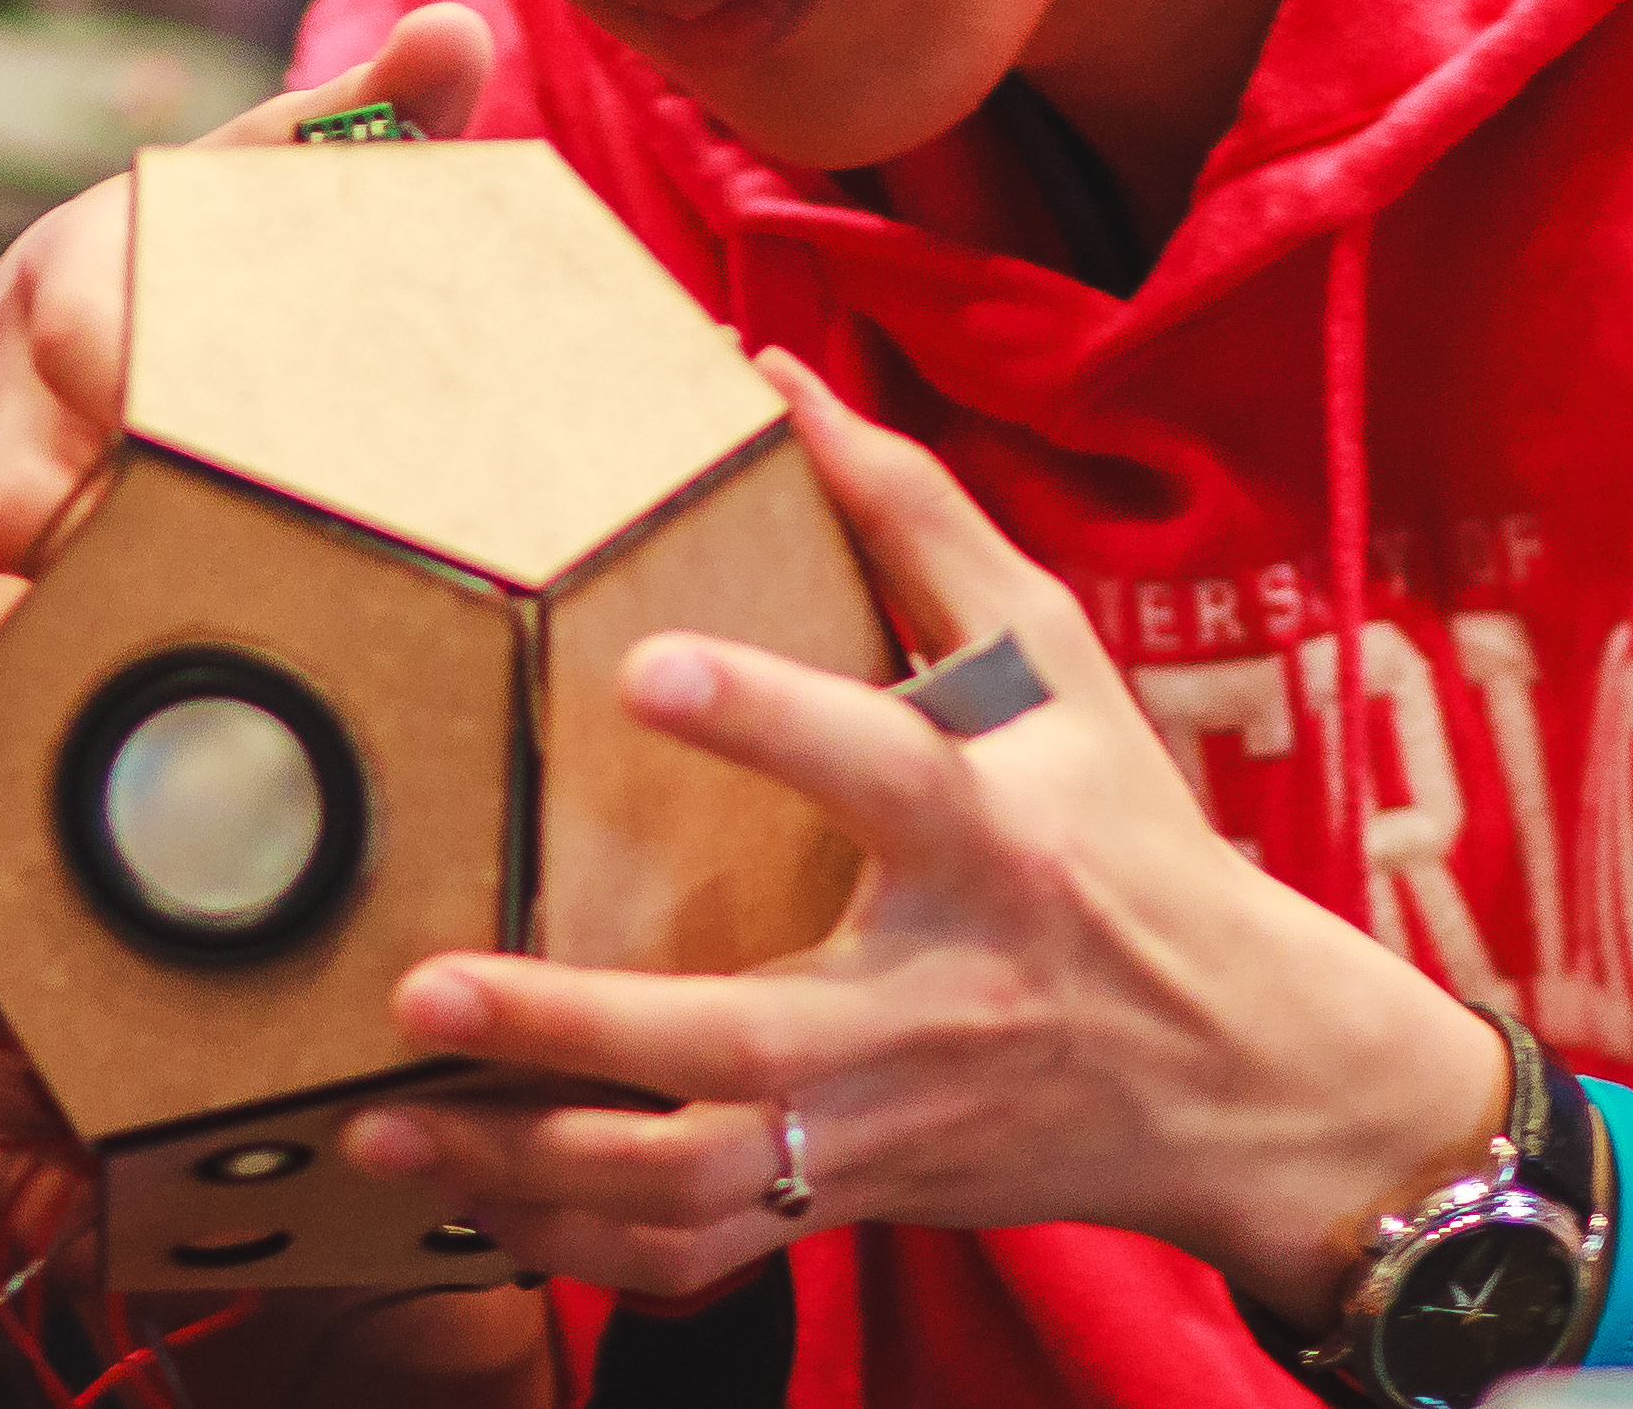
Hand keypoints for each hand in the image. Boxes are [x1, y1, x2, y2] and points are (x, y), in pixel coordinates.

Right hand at [0, 3, 497, 573]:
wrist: (115, 259)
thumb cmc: (223, 222)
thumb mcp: (290, 158)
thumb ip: (380, 102)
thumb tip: (457, 31)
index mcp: (72, 266)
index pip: (93, 349)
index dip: (164, 412)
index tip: (248, 462)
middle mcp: (0, 361)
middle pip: (25, 485)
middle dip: (125, 537)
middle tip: (251, 575)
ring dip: (95, 591)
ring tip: (215, 619)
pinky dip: (48, 625)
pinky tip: (146, 639)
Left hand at [331, 350, 1499, 1310]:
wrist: (1246, 1080)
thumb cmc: (1131, 846)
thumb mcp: (1060, 666)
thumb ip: (916, 519)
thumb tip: (779, 374)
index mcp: (993, 847)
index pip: (883, 774)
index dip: (769, 721)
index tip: (642, 667)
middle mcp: (935, 999)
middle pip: (746, 1041)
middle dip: (576, 1029)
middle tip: (424, 988)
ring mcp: (892, 1125)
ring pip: (701, 1184)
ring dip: (533, 1167)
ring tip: (387, 1119)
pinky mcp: (862, 1199)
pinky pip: (707, 1258)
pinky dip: (585, 1251)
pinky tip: (475, 1206)